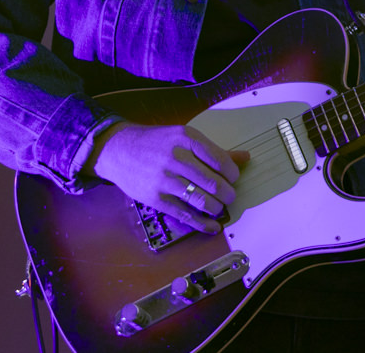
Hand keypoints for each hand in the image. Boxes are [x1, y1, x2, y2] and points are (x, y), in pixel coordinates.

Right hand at [87, 121, 246, 233]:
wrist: (119, 150)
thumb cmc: (156, 143)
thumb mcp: (184, 138)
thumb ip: (215, 150)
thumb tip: (245, 158)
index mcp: (186, 138)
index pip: (219, 160)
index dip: (232, 173)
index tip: (233, 178)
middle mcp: (175, 158)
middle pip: (213, 182)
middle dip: (227, 193)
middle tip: (229, 196)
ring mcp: (164, 179)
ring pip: (201, 200)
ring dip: (216, 208)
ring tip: (219, 207)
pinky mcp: (156, 198)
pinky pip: (184, 214)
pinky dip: (202, 223)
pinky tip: (212, 226)